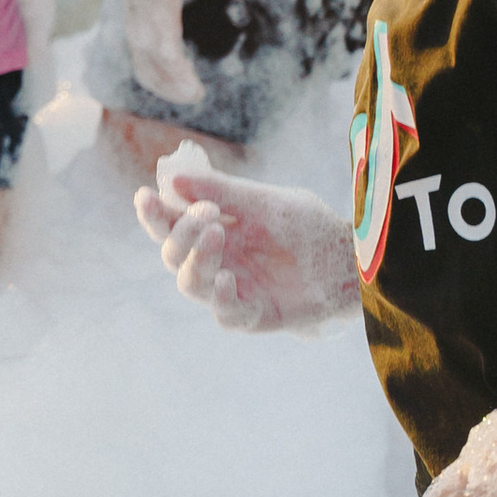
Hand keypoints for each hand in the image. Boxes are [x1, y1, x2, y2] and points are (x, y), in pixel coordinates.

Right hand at [134, 160, 356, 329]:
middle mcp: (217, 262)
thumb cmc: (308, 227)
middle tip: (206, 214)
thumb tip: (173, 179)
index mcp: (214, 232)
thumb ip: (222, 191)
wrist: (350, 259)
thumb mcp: (264, 203)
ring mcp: (232, 292)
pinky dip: (220, 297)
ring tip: (217, 235)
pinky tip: (226, 279)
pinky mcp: (253, 317)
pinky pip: (224, 315)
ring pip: (190, 284)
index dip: (155, 214)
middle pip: (173, 255)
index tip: (145, 195)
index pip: (171, 226)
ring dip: (197, 260)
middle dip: (180, 234)